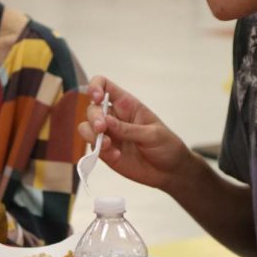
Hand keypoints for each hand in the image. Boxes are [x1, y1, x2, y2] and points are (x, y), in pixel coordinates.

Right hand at [77, 76, 191, 191]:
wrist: (170, 171)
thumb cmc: (166, 145)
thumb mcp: (152, 135)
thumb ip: (129, 129)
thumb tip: (106, 121)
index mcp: (126, 104)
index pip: (104, 85)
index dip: (96, 87)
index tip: (97, 98)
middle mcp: (114, 117)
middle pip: (92, 108)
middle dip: (94, 118)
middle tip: (102, 129)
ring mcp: (108, 135)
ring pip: (86, 128)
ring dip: (91, 135)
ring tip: (108, 146)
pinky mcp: (105, 152)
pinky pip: (93, 148)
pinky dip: (99, 152)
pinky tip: (116, 156)